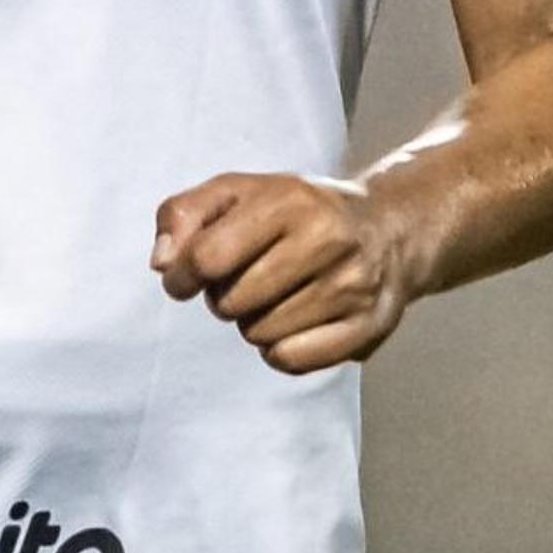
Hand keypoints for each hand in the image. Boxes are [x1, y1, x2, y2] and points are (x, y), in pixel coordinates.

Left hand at [152, 173, 424, 374]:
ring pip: (259, 335)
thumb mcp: (236, 191)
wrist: (389, 228)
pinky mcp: (368, 326)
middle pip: (230, 303)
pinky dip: (280, 349)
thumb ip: (184, 215)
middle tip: (248, 278)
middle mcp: (328, 240)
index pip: (208, 257)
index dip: (182, 275)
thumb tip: (163, 265)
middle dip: (224, 296)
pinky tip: (296, 321)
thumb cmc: (295, 211)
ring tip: (278, 295)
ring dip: (254, 322)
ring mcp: (352, 286)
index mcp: (289, 200)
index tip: (183, 278)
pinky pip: (291, 360)